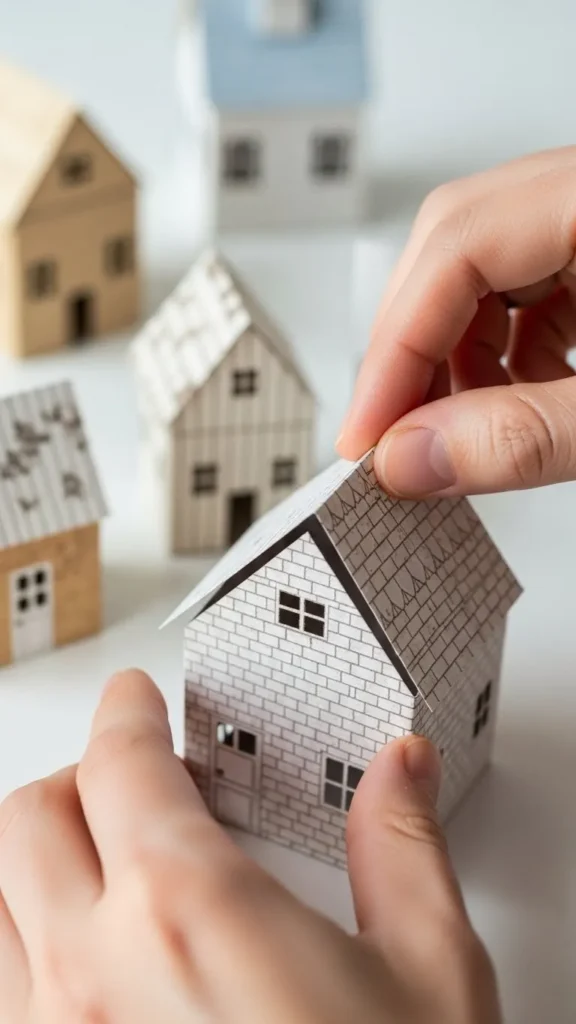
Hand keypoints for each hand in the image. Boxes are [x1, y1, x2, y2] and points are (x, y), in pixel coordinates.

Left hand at [0, 670, 498, 1022]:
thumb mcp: (426, 976)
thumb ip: (400, 848)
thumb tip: (399, 770)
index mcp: (187, 912)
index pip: (121, 761)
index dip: (128, 712)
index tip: (135, 702)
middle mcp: (90, 974)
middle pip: (28, 816)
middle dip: (79, 778)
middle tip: (127, 782)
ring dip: (31, 860)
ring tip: (92, 864)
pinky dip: (13, 946)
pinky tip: (70, 960)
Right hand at [339, 147, 575, 495]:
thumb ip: (525, 436)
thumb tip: (411, 460)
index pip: (459, 247)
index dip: (395, 349)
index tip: (368, 436)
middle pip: (456, 244)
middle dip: (414, 349)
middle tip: (395, 434)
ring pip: (485, 265)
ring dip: (458, 355)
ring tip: (460, 431)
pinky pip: (528, 285)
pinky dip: (504, 352)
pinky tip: (514, 403)